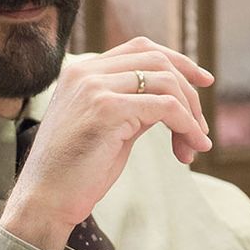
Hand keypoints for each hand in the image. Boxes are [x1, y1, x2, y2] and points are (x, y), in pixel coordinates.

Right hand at [1, 37, 213, 249]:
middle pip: (158, 59)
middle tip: (201, 129)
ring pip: (166, 81)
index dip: (179, 61)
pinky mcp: (106, 109)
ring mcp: (94, 87)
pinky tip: (189, 149)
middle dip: (190, 92)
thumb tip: (173, 102)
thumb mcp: (108, 128)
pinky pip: (165, 107)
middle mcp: (86, 72)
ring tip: (196, 145)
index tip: (204, 81)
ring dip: (191, 114)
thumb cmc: (75, 173)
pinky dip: (186, 126)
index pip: (141, 48)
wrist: (44, 201)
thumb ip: (133, 107)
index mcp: (82, 71)